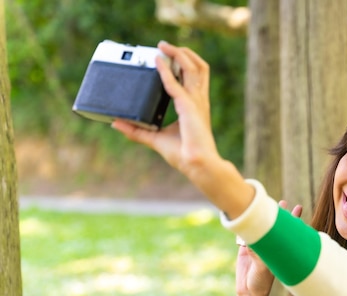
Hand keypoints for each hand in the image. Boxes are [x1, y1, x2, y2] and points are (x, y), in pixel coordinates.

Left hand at [111, 41, 253, 218]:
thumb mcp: (155, 139)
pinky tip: (156, 63)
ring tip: (164, 47)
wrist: (197, 164)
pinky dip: (165, 72)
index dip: (182, 65)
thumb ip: (136, 131)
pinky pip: (175, 84)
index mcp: (194, 106)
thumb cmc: (184, 154)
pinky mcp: (188, 107)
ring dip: (179, 54)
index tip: (167, 58)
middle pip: (198, 67)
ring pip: (194, 68)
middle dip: (183, 54)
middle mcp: (197, 101)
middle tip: (164, 47)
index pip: (193, 78)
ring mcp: (195, 102)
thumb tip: (116, 123)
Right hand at [235, 201, 302, 295]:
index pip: (288, 233)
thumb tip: (254, 244)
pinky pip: (246, 237)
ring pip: (261, 229)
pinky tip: (245, 228)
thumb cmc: (261, 284)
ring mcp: (258, 248)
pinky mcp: (246, 250)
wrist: (249, 293)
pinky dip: (245, 232)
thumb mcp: (264, 270)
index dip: (293, 221)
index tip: (298, 208)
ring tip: (268, 205)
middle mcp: (270, 248)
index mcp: (279, 253)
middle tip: (284, 203)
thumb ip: (260, 257)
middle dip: (280, 215)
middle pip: (275, 227)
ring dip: (263, 219)